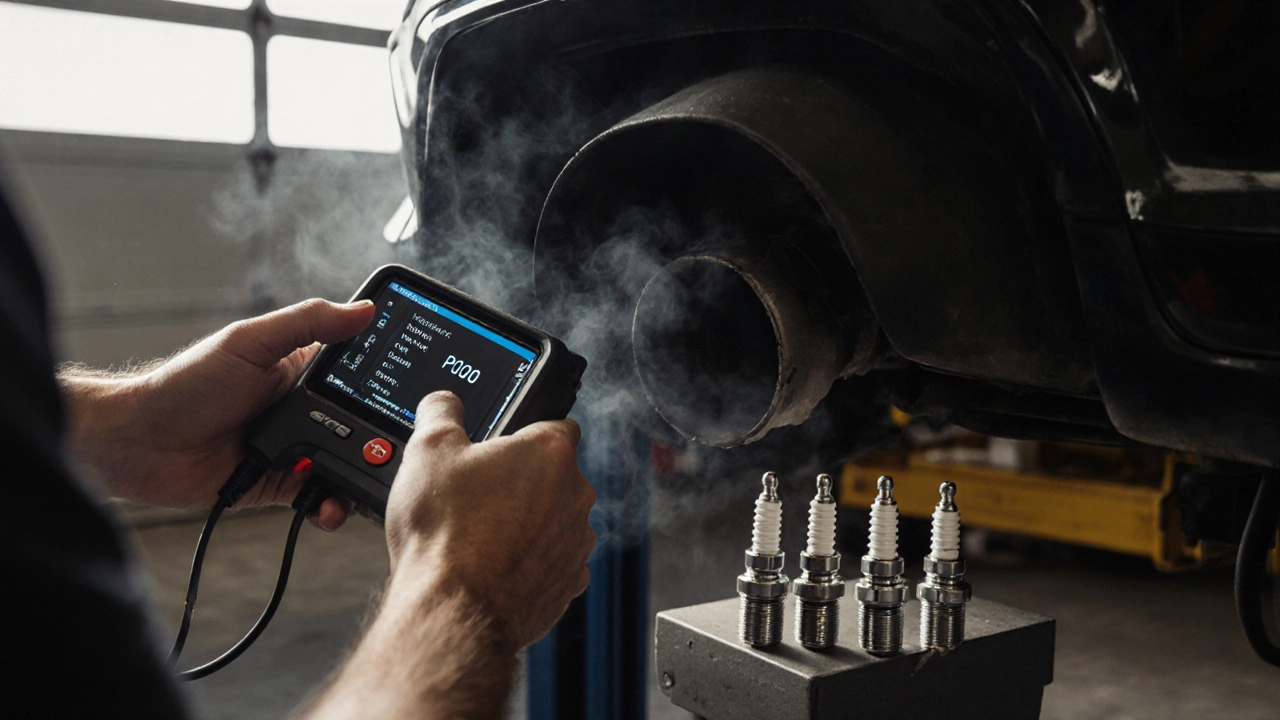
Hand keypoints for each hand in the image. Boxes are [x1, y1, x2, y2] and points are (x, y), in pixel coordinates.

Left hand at [61, 299, 375, 527]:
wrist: (138, 443)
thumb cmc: (184, 385)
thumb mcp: (249, 343)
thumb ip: (308, 323)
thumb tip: (363, 309)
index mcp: (298, 371)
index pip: (356, 372)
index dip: (383, 380)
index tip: (409, 390)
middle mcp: (300, 410)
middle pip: (358, 424)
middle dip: (376, 437)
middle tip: (390, 445)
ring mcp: (292, 448)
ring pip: (345, 463)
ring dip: (358, 472)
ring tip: (365, 477)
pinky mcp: (280, 484)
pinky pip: (317, 497)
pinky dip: (328, 505)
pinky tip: (327, 504)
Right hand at [384, 391, 595, 647]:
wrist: (453, 609)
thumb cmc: (445, 532)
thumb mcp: (427, 450)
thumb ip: (441, 413)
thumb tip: (444, 402)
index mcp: (551, 453)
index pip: (556, 424)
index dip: (525, 432)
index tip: (503, 445)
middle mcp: (575, 495)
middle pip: (554, 475)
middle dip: (522, 481)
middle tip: (479, 494)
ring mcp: (576, 543)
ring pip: (555, 520)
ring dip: (528, 523)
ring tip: (481, 534)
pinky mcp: (568, 584)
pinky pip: (552, 562)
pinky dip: (530, 563)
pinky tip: (495, 566)